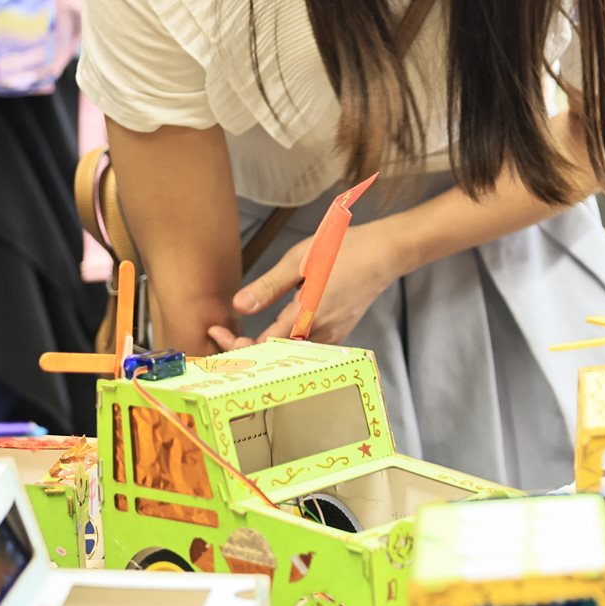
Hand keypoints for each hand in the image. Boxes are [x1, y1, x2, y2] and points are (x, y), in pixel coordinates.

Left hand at [212, 221, 406, 347]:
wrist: (387, 252)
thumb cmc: (345, 250)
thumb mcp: (299, 260)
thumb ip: (268, 286)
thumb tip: (239, 306)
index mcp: (308, 316)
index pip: (263, 346)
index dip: (235, 345)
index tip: (217, 331)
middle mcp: (321, 332)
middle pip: (275, 354)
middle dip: (246, 348)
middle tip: (223, 335)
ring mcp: (334, 335)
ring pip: (291, 352)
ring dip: (265, 347)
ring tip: (241, 336)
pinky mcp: (339, 331)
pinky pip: (306, 345)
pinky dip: (285, 342)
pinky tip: (275, 330)